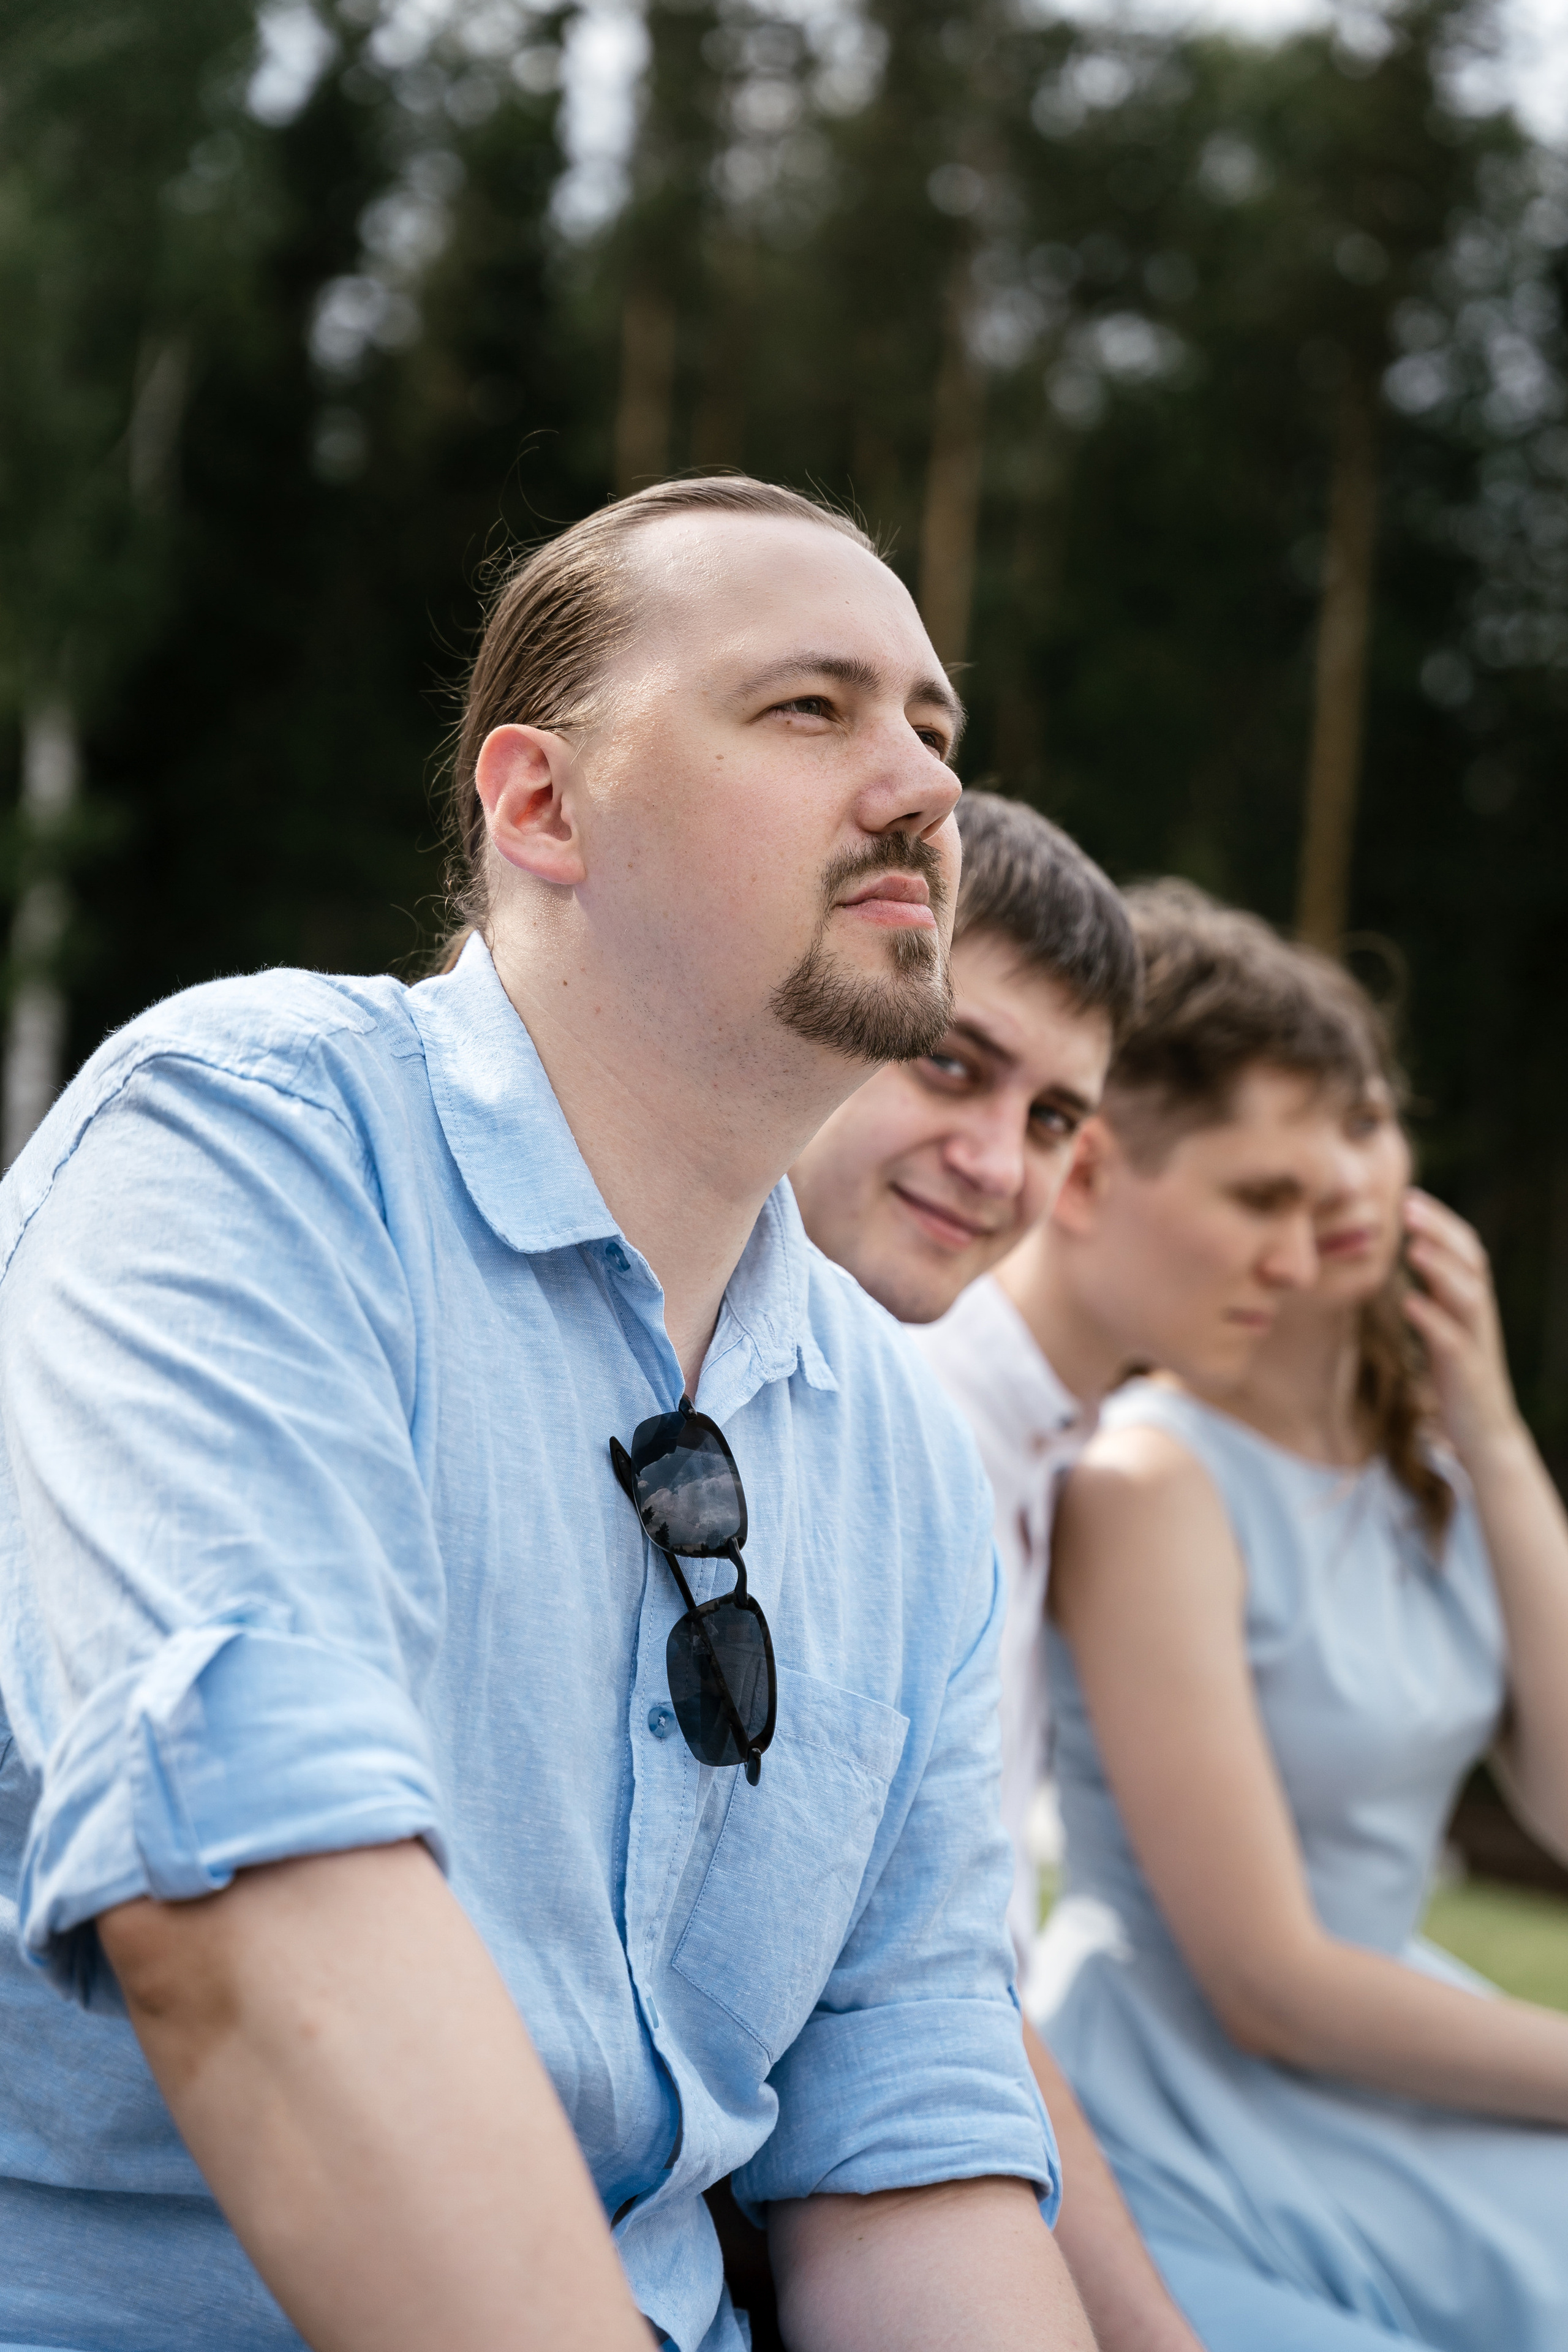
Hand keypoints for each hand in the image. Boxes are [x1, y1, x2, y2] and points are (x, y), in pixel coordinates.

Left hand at [1400, 1190, 1521, 1464]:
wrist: (1484, 1434)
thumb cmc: (1457, 1376)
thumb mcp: (1447, 1325)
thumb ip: (1437, 1291)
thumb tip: (1415, 1252)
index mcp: (1472, 1301)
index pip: (1464, 1249)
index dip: (1441, 1221)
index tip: (1408, 1196)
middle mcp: (1478, 1315)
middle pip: (1470, 1261)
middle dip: (1440, 1231)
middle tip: (1407, 1205)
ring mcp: (1476, 1342)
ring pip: (1467, 1296)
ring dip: (1441, 1268)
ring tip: (1412, 1247)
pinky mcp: (1467, 1371)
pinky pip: (1452, 1341)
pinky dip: (1432, 1319)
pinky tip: (1410, 1302)